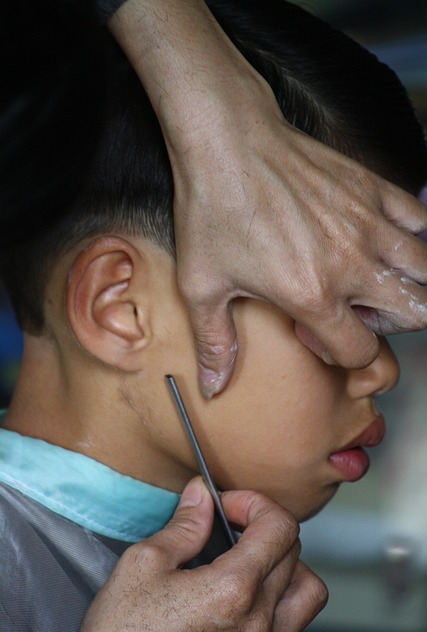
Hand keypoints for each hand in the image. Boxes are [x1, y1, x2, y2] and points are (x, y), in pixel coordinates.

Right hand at [77, 477, 326, 631]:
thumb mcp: (143, 567)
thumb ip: (183, 526)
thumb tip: (201, 495)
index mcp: (233, 590)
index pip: (280, 526)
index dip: (254, 503)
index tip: (226, 506)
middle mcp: (260, 623)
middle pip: (293, 551)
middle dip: (263, 526)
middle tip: (229, 526)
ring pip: (307, 592)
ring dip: (285, 566)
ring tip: (250, 562)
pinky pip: (293, 625)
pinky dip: (280, 600)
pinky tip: (245, 598)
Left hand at [109, 0, 426, 397]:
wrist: (228, 141)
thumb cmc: (211, 211)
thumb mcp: (202, 285)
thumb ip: (214, 342)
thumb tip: (213, 388)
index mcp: (313, 294)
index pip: (361, 351)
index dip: (339, 353)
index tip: (309, 332)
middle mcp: (352, 263)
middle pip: (417, 314)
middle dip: (389, 325)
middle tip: (350, 310)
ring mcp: (369, 223)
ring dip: (405, 285)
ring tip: (366, 277)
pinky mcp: (374, 189)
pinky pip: (420, 222)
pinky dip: (410, 238)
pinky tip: (374, 238)